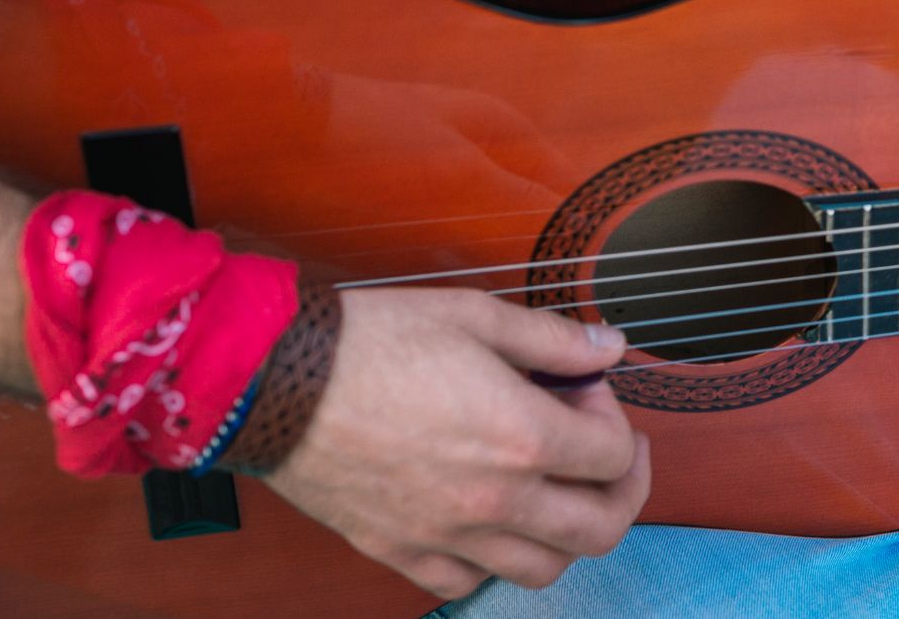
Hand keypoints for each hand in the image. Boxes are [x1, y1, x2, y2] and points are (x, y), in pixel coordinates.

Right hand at [262, 288, 649, 599]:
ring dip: (566, 531)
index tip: (585, 392)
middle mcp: (494, 500)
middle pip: (601, 529)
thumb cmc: (369, 343)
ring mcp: (447, 535)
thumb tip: (607, 346)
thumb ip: (554, 339)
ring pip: (544, 569)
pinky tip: (490, 519)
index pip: (615, 455)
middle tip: (606, 454)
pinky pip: (469, 582)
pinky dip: (494, 560)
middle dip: (622, 489)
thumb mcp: (475, 316)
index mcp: (522, 438)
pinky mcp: (401, 552)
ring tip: (554, 488)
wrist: (276, 382)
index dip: (613, 416)